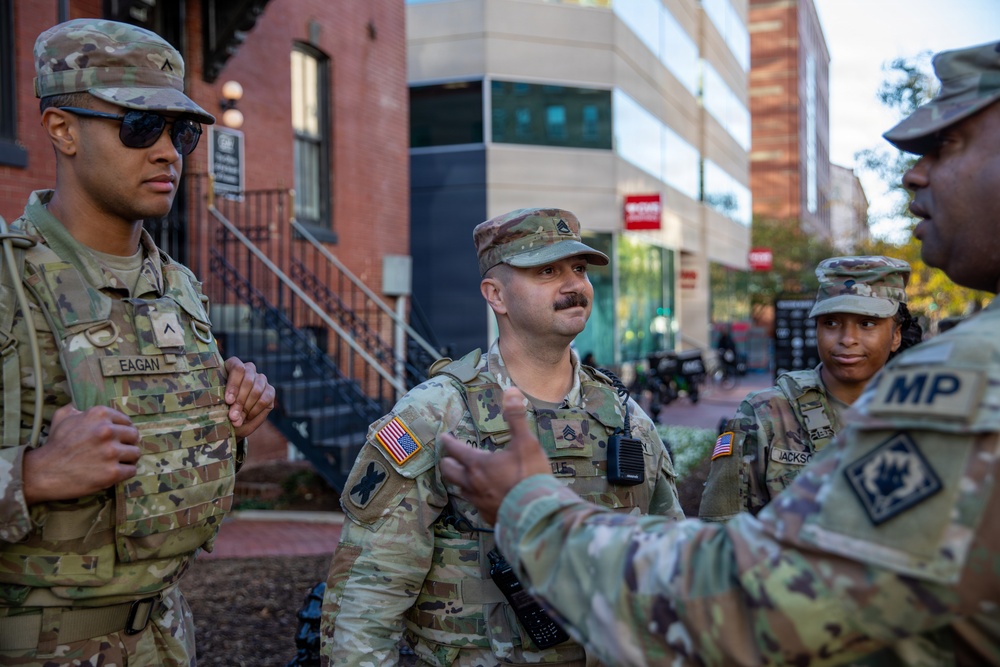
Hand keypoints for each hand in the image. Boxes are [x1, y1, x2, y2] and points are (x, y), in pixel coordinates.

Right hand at [22, 404, 140, 503]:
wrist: (44, 472)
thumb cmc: (55, 445)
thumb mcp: (62, 418)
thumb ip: (76, 408)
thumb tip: (82, 405)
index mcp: (99, 414)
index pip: (126, 421)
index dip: (122, 430)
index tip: (117, 438)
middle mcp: (107, 430)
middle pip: (134, 436)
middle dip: (127, 443)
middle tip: (118, 451)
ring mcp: (111, 452)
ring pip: (135, 453)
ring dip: (128, 459)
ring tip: (116, 462)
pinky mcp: (112, 472)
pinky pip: (131, 470)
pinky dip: (125, 472)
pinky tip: (114, 472)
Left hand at [224, 357, 275, 438]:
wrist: (234, 419)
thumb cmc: (222, 409)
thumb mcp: (219, 405)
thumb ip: (224, 406)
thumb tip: (233, 414)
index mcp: (232, 366)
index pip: (237, 368)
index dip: (233, 385)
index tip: (228, 401)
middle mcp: (248, 370)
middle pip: (248, 380)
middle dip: (240, 401)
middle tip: (233, 416)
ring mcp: (261, 379)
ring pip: (257, 390)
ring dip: (247, 408)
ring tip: (238, 420)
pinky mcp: (270, 390)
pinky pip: (265, 399)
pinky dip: (255, 411)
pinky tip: (247, 417)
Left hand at [440, 387, 551, 523]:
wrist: (536, 513)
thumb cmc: (530, 475)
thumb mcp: (526, 442)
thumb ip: (516, 417)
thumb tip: (510, 391)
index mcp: (478, 464)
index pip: (456, 450)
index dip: (448, 442)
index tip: (443, 436)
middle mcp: (473, 483)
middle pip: (449, 472)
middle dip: (447, 462)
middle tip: (447, 457)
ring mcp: (478, 502)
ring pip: (460, 489)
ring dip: (458, 481)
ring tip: (462, 476)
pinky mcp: (487, 516)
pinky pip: (475, 505)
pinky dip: (475, 497)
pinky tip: (482, 497)